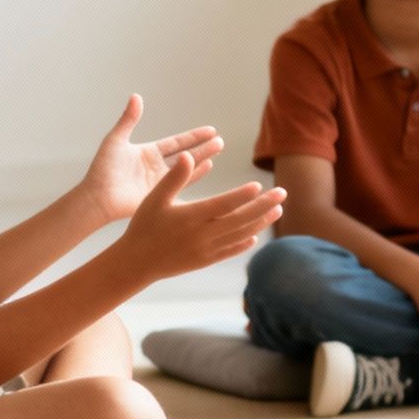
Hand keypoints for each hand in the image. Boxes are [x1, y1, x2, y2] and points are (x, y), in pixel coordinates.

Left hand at [79, 95, 225, 224]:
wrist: (98, 197)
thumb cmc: (103, 170)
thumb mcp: (116, 140)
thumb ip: (128, 119)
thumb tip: (136, 96)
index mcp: (147, 153)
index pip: (176, 143)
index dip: (193, 136)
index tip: (210, 130)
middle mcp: (157, 166)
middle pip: (186, 154)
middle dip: (203, 147)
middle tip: (220, 141)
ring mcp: (161, 181)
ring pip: (187, 167)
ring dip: (203, 158)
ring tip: (218, 150)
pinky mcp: (161, 194)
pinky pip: (183, 183)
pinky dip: (196, 174)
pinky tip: (208, 167)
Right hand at [112, 153, 284, 282]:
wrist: (135, 262)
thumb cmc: (144, 225)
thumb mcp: (155, 198)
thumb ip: (175, 177)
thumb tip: (190, 155)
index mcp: (190, 217)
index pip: (223, 205)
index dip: (243, 196)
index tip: (259, 186)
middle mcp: (202, 235)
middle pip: (240, 219)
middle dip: (263, 206)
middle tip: (282, 193)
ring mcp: (205, 250)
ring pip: (239, 235)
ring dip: (260, 222)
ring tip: (277, 210)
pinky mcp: (205, 261)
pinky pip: (229, 251)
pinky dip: (244, 243)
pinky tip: (255, 234)